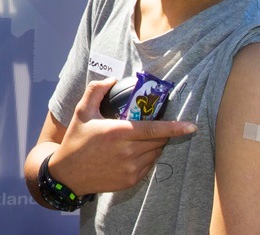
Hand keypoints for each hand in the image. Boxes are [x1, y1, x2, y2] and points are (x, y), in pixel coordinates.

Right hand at [50, 78, 195, 195]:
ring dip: (154, 145)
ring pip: (155, 153)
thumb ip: (96, 91)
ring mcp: (130, 169)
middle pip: (158, 141)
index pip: (153, 130)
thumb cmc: (75, 140)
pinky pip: (149, 165)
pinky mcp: (131, 180)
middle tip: (151, 126)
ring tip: (139, 139)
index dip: (175, 128)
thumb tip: (113, 79)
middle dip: (160, 132)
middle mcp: (127, 152)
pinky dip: (147, 157)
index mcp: (117, 133)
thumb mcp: (82, 112)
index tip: (192, 126)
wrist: (68, 175)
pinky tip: (133, 152)